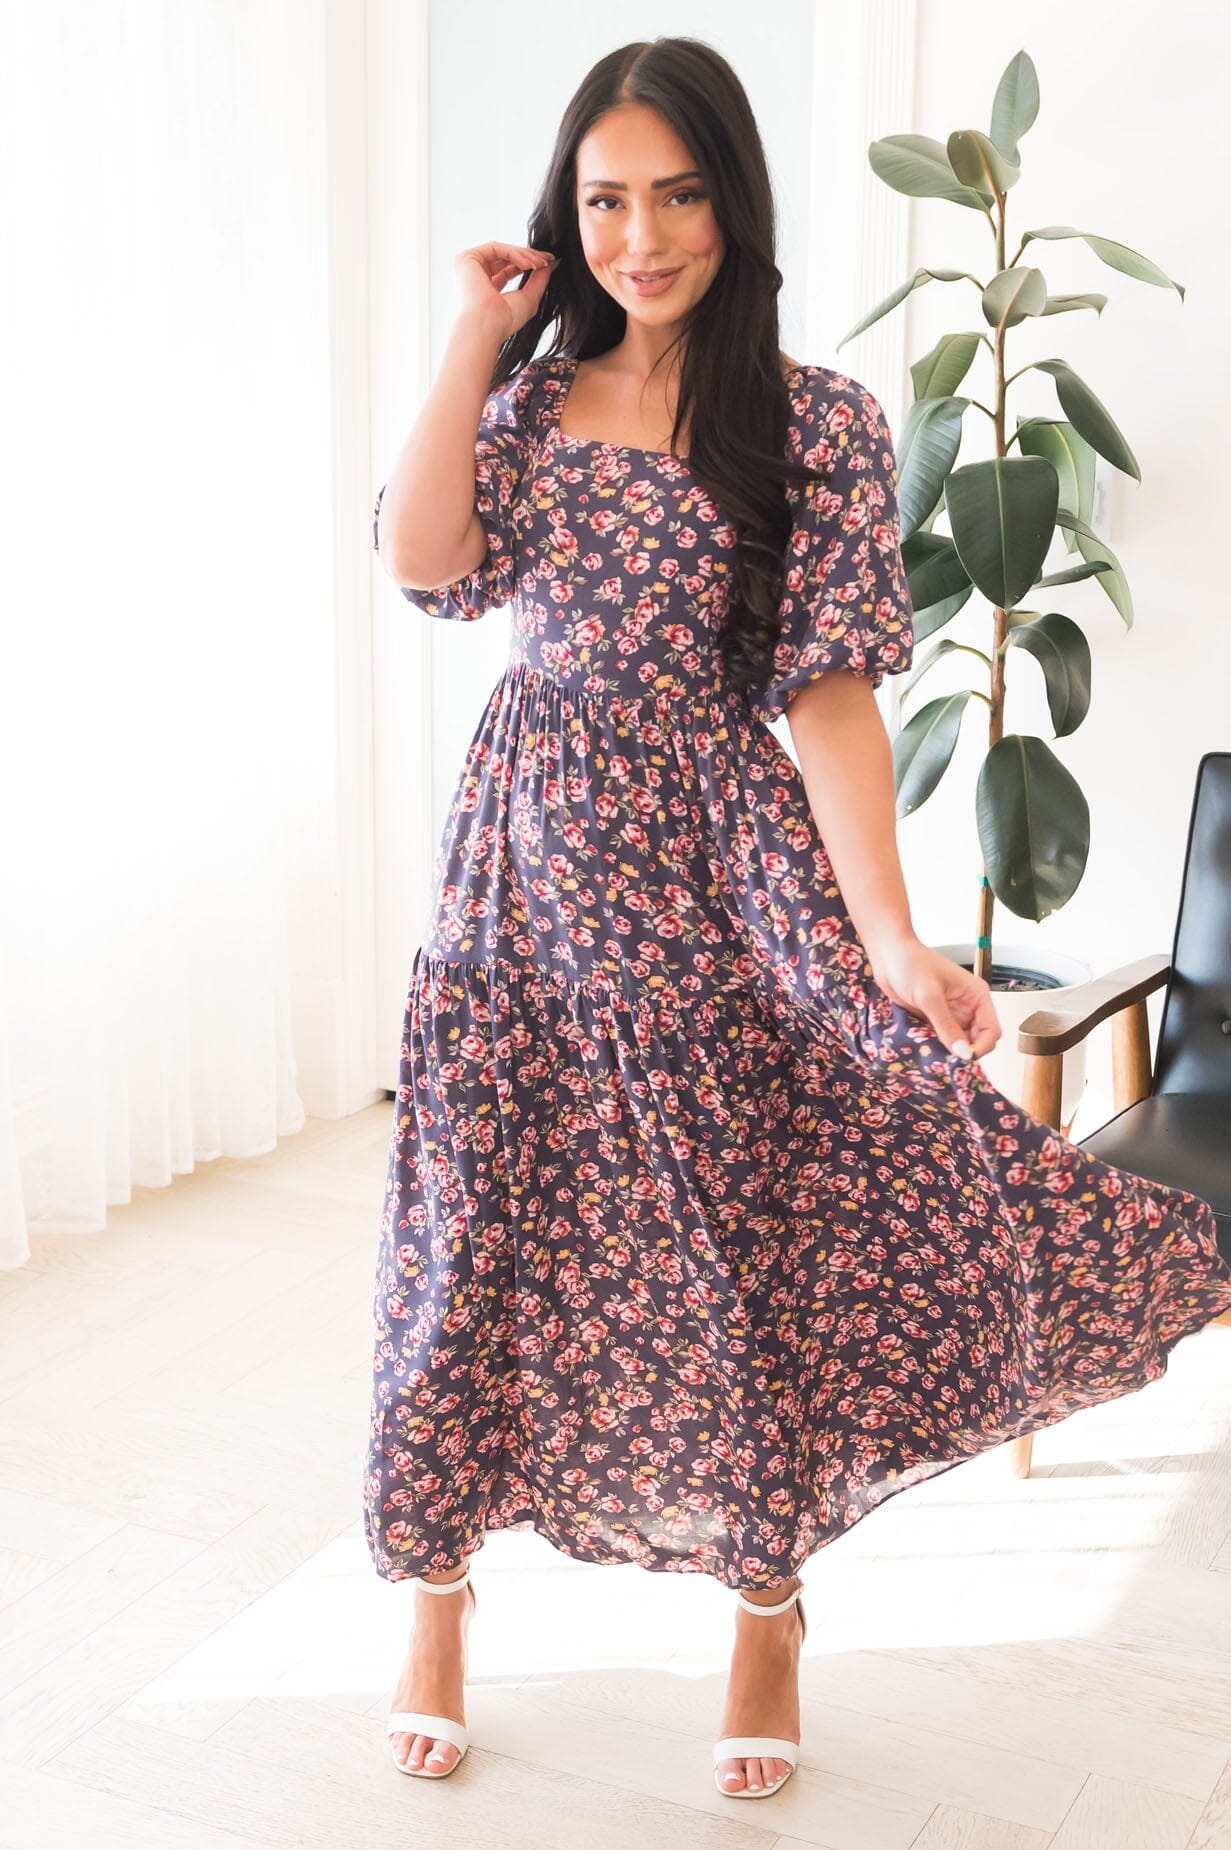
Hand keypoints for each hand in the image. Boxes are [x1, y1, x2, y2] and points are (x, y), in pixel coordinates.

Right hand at [454, 240, 556, 338]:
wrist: (488, 325)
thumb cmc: (505, 321)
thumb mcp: (529, 297)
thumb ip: (540, 279)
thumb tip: (552, 262)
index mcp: (486, 287)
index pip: (508, 268)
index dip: (528, 263)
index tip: (548, 262)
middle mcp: (475, 275)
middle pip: (506, 257)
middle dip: (529, 257)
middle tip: (547, 260)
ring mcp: (469, 266)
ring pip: (502, 251)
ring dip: (525, 255)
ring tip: (540, 264)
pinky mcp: (467, 258)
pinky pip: (496, 248)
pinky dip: (514, 253)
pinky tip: (528, 264)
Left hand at [868, 934, 1001, 1061]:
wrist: (888, 954)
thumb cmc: (910, 962)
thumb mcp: (929, 995)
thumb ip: (945, 1025)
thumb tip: (962, 1051)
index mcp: (976, 996)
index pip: (992, 1030)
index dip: (981, 1047)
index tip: (963, 1058)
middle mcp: (967, 1007)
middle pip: (976, 1041)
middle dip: (963, 1052)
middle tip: (946, 1060)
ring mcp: (950, 1014)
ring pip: (957, 1043)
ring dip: (947, 1051)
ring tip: (932, 1053)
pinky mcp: (934, 1019)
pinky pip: (940, 1040)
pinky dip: (934, 1047)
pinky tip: (924, 1047)